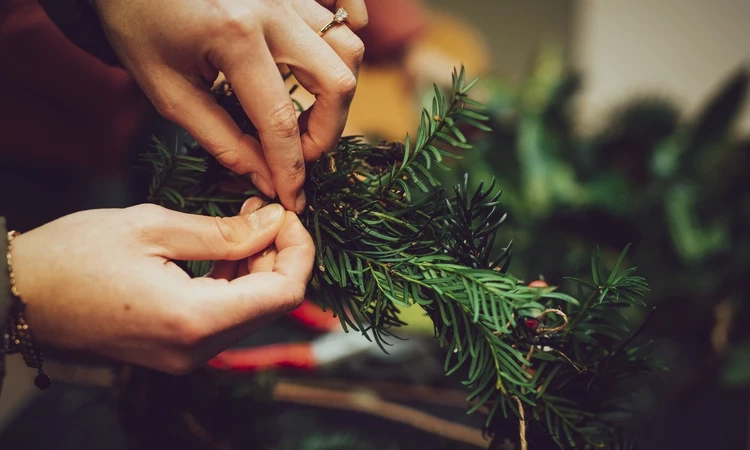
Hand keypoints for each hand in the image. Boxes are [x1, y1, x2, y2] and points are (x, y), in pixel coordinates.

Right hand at [9, 200, 314, 374]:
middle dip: (279, 252)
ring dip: (258, 264)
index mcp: (195, 319)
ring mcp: (188, 354)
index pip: (285, 293)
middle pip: (273, 302)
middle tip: (261, 208)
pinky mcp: (178, 347)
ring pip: (252, 308)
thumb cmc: (74, 257)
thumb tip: (275, 222)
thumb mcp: (153, 228)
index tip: (286, 214)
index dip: (298, 250)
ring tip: (242, 219)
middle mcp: (199, 348)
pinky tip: (223, 246)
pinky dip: (235, 280)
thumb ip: (225, 231)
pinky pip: (226, 315)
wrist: (20, 296)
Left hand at [89, 0, 367, 213]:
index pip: (280, 119)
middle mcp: (272, 9)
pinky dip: (345, 38)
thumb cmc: (136, 23)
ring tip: (307, 115)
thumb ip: (222, 139)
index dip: (292, 168)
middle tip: (300, 152)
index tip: (295, 198)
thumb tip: (265, 178)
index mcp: (234, 36)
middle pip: (337, 81)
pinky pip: (344, 8)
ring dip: (336, 93)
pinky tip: (324, 63)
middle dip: (327, 132)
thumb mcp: (168, 91)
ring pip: (347, 46)